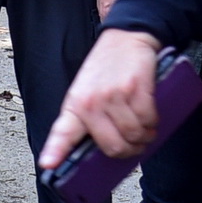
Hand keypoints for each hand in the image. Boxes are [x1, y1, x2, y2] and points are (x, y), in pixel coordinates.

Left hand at [38, 29, 165, 168]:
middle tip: (134, 145)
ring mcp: (114, 95)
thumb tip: (96, 151)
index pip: (63, 133)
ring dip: (144, 137)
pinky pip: (148, 120)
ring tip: (143, 129)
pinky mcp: (136, 89)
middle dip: (129, 151)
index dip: (55, 151)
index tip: (48, 164)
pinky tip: (150, 118)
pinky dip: (153, 123)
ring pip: (134, 136)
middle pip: (113, 147)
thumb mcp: (85, 92)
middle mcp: (91, 102)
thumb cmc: (106, 69)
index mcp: (75, 105)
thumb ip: (86, 120)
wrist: (125, 38)